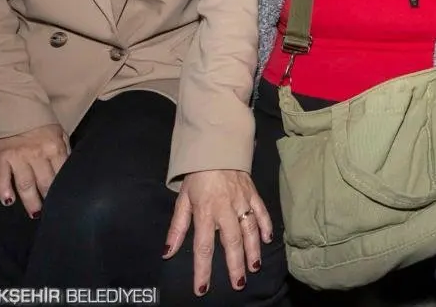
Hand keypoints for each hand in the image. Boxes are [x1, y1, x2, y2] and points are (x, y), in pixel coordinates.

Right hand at [0, 123, 69, 216]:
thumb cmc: (39, 122)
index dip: (64, 188)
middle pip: (45, 183)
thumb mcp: (58, 131)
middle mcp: (37, 154)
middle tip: (52, 213)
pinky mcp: (0, 158)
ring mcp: (18, 157)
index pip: (62, 173)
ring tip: (36, 214)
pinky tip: (8, 201)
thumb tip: (71, 168)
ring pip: (26, 185)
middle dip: (49, 199)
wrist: (13, 107)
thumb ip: (65, 149)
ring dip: (31, 202)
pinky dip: (4, 191)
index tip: (66, 201)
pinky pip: (2, 178)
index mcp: (55, 147)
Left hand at [164, 169, 273, 295]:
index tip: (202, 288)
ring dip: (253, 250)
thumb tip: (168, 252)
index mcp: (205, 211)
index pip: (203, 246)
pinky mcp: (253, 193)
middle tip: (238, 284)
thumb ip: (177, 227)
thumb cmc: (196, 176)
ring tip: (254, 268)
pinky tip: (267, 240)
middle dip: (235, 264)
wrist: (216, 147)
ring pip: (250, 229)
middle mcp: (225, 208)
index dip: (202, 269)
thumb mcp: (182, 200)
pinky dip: (265, 226)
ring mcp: (241, 200)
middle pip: (231, 241)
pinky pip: (262, 211)